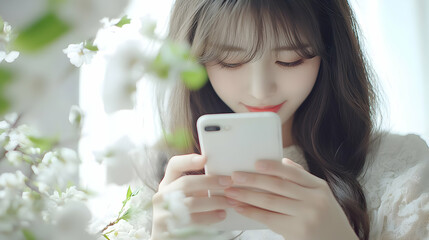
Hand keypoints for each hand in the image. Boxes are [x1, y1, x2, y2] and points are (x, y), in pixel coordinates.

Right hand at [151, 154, 233, 238]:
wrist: (171, 239)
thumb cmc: (185, 216)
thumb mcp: (186, 199)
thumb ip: (197, 188)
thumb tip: (222, 178)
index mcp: (167, 185)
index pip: (173, 166)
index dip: (188, 160)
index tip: (205, 158)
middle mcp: (161, 197)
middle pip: (185, 183)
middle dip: (209, 181)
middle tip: (228, 182)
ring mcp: (162, 214)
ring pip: (191, 203)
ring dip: (214, 201)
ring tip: (229, 202)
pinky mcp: (167, 231)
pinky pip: (192, 222)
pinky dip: (210, 217)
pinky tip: (221, 215)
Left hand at [224, 158, 358, 239]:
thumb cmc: (326, 217)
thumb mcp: (322, 195)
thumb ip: (302, 178)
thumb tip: (282, 161)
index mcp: (319, 187)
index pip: (292, 173)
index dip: (272, 167)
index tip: (254, 163)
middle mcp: (314, 200)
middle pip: (278, 186)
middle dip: (253, 180)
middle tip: (234, 176)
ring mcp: (306, 217)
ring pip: (270, 202)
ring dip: (247, 196)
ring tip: (231, 192)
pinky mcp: (297, 231)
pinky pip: (269, 219)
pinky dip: (252, 212)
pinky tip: (240, 207)